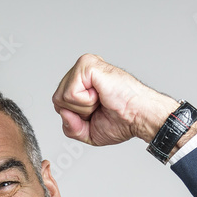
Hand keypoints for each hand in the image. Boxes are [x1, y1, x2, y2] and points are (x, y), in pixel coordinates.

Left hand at [52, 53, 180, 145]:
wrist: (140, 116)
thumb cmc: (122, 120)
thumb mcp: (88, 132)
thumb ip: (70, 126)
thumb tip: (63, 112)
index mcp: (81, 83)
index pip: (59, 104)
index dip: (75, 118)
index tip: (97, 113)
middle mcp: (81, 71)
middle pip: (57, 101)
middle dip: (77, 113)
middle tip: (100, 107)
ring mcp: (84, 65)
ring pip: (61, 97)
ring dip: (83, 108)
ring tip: (102, 100)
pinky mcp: (86, 64)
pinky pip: (69, 94)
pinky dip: (85, 102)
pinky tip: (101, 95)